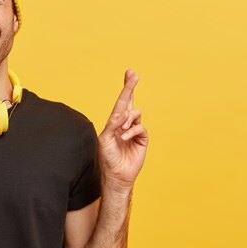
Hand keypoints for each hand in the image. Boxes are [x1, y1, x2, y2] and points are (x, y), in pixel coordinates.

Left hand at [98, 69, 148, 192]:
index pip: (121, 102)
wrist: (115, 174)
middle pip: (130, 102)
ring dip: (127, 119)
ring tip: (121, 129)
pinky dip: (132, 130)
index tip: (129, 73)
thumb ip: (112, 125)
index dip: (126, 88)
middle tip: (133, 75)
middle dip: (131, 88)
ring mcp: (134, 130)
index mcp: (114, 122)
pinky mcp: (142, 139)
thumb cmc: (107, 157)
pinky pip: (140, 128)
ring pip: (135, 114)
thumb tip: (121, 113)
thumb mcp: (105, 139)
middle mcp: (125, 124)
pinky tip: (124, 137)